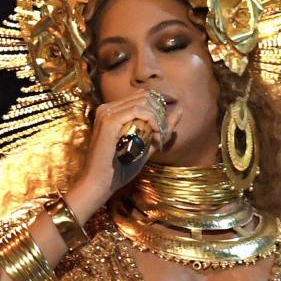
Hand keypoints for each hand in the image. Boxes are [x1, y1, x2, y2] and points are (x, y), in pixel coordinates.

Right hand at [65, 90, 182, 221]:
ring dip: (158, 120)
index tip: (162, 130)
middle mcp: (107, 107)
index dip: (158, 108)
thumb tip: (180, 111)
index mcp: (112, 111)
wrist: (100, 184)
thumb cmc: (120, 168)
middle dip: (160, 114)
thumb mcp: (147, 145)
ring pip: (144, 102)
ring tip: (158, 139)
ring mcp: (107, 112)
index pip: (142, 96)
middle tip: (161, 136)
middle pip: (145, 97)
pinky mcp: (110, 120)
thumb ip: (161, 128)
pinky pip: (139, 111)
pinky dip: (153, 122)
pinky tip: (155, 138)